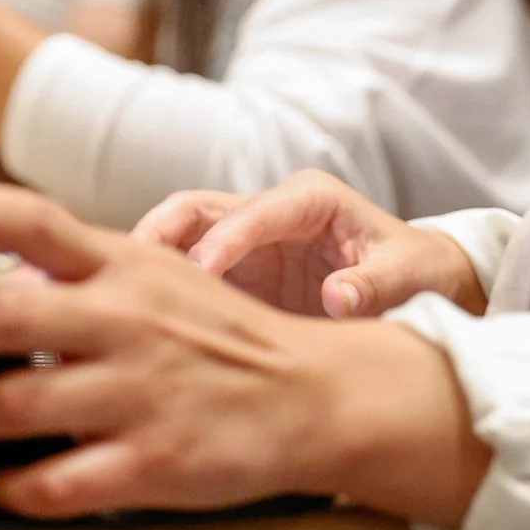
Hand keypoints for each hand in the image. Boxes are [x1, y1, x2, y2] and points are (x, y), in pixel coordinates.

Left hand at [0, 183, 491, 525]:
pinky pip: (54, 483)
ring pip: (11, 406)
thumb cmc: (220, 334)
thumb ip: (79, 276)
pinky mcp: (153, 461)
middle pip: (0, 319)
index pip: (35, 221)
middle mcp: (127, 319)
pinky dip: (9, 487)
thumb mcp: (159, 276)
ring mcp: (140, 392)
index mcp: (126, 264)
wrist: (312, 395)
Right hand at [132, 170, 485, 318]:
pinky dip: (155, 296)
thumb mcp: (410, 275)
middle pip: (196, 210)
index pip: (256, 210)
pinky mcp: (232, 279)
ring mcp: (244, 246)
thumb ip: (375, 284)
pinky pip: (182, 281)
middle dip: (158, 235)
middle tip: (125, 274)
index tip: (200, 272)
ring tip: (109, 301)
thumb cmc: (418, 272)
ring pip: (178, 241)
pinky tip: (130, 329)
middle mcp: (269, 213)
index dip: (226, 240)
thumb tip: (339, 299)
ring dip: (145, 267)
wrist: (420, 288)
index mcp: (310, 200)